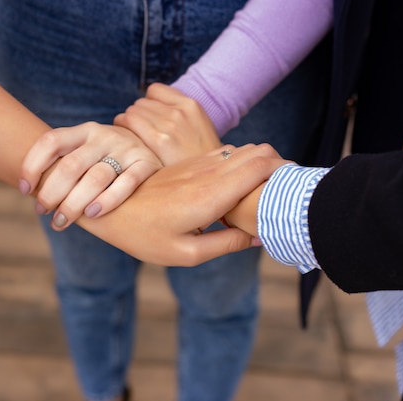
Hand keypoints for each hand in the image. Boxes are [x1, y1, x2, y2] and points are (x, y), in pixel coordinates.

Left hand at [20, 121, 162, 229]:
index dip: (32, 165)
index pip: (51, 141)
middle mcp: (105, 136)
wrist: (157, 150)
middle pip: (71, 165)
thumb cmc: (110, 160)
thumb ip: (66, 163)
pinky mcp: (147, 164)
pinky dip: (107, 200)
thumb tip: (29, 190)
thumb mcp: (89, 152)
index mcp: (85, 131)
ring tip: (61, 221)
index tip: (24, 189)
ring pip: (96, 178)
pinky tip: (93, 214)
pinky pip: (126, 184)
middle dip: (52, 192)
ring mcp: (127, 149)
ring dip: (74, 203)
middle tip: (43, 212)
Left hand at [89, 144, 287, 265]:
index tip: (293, 188)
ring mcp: (197, 164)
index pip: (261, 165)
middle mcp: (208, 172)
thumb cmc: (144, 236)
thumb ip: (227, 244)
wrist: (109, 208)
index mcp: (211, 194)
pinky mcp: (189, 164)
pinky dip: (242, 164)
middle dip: (279, 166)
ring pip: (243, 149)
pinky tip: (241, 185)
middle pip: (257, 151)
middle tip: (285, 190)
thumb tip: (258, 237)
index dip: (284, 171)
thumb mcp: (187, 253)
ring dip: (262, 163)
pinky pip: (225, 154)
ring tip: (267, 190)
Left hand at [114, 83, 221, 165]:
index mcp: (191, 105)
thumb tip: (152, 111)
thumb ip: (179, 115)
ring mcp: (169, 125)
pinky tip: (128, 143)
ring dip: (127, 124)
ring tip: (133, 140)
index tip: (148, 120)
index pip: (154, 90)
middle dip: (137, 117)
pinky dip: (122, 129)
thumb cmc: (200, 159)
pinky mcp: (158, 140)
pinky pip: (126, 121)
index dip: (148, 104)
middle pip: (140, 103)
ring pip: (131, 111)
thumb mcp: (199, 128)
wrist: (211, 180)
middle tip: (138, 135)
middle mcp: (179, 111)